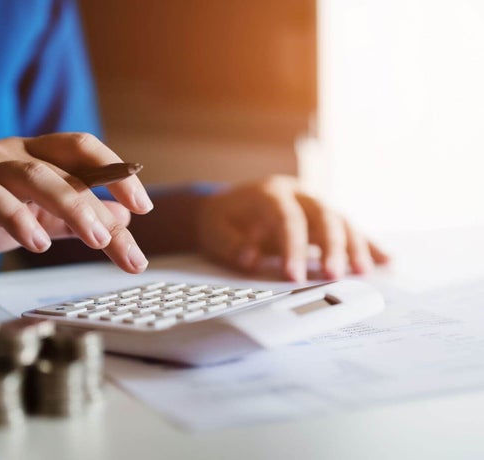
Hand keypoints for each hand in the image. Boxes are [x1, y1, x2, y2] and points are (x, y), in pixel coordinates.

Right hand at [0, 133, 152, 272]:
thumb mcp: (27, 219)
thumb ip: (69, 219)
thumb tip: (120, 219)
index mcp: (29, 154)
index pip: (82, 152)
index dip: (116, 172)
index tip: (144, 206)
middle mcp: (8, 151)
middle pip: (66, 160)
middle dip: (103, 194)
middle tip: (124, 235)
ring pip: (35, 175)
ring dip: (73, 206)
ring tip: (97, 240)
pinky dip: (18, 218)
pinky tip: (37, 243)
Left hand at [196, 175, 388, 281]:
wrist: (228, 206)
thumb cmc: (223, 220)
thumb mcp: (215, 231)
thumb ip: (231, 245)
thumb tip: (249, 259)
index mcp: (270, 193)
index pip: (287, 218)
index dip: (292, 247)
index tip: (292, 276)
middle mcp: (299, 193)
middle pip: (323, 215)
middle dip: (331, 246)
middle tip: (333, 276)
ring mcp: (315, 203)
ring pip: (342, 220)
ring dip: (354, 246)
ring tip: (363, 272)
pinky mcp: (325, 217)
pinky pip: (350, 229)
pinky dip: (368, 244)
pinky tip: (386, 260)